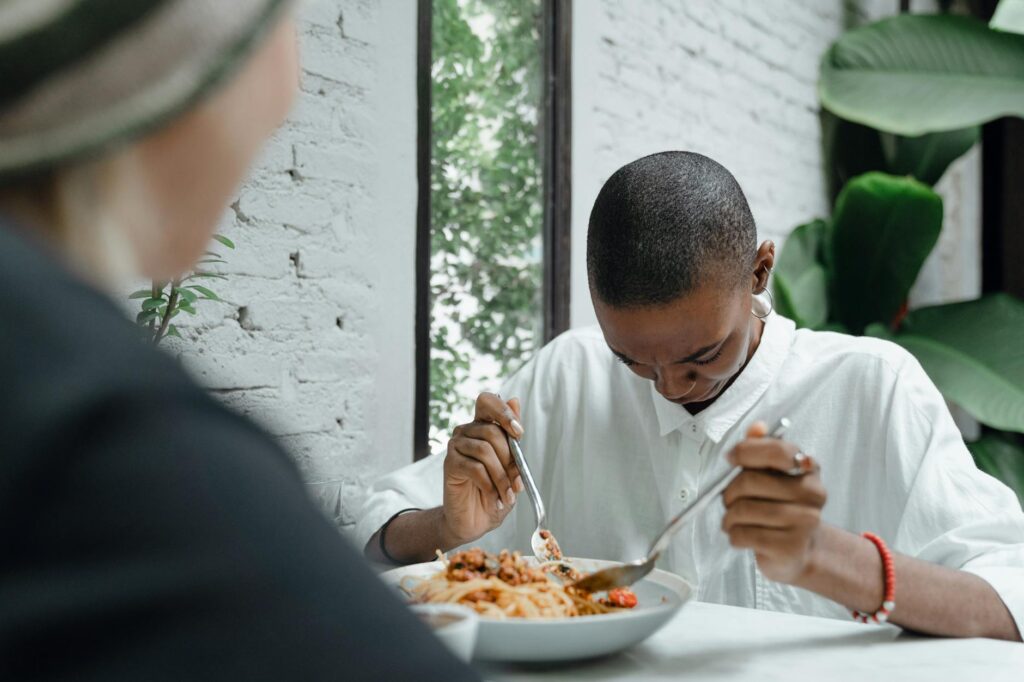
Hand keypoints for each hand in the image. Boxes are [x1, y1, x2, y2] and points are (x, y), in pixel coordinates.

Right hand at [442, 392, 525, 545]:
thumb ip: (512, 435)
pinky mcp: (450, 464)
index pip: (487, 401)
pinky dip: (490, 485)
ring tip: (508, 496)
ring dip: (502, 478)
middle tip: (517, 482)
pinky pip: (474, 468)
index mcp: (483, 426)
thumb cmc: (495, 491)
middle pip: (492, 431)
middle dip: (510, 460)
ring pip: (485, 451)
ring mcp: (456, 446)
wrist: (477, 520)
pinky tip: (494, 498)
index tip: (518, 434)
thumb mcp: (511, 464)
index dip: (503, 412)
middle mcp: (467, 431)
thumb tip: (514, 399)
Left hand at [721, 421, 826, 583]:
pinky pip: (744, 535)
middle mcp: (813, 493)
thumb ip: (762, 448)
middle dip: (729, 491)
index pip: (776, 450)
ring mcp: (805, 522)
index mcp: (809, 468)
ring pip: (744, 510)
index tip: (730, 459)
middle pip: (751, 482)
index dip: (745, 451)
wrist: (799, 550)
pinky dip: (733, 534)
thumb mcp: (772, 474)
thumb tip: (757, 427)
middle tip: (728, 499)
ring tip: (732, 519)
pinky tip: (739, 534)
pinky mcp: (791, 547)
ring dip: (729, 516)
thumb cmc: (780, 506)